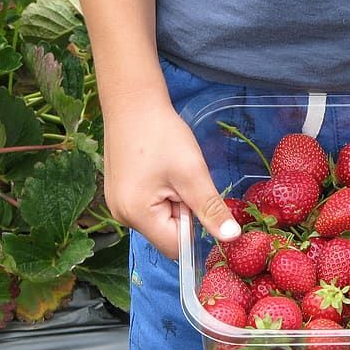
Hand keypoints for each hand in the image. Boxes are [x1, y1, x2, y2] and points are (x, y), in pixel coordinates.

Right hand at [103, 90, 239, 258]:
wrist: (132, 102)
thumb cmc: (161, 134)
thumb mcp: (192, 173)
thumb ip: (211, 209)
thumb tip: (232, 237)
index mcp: (137, 215)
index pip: (176, 247)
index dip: (195, 230)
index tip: (201, 201)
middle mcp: (122, 216)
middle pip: (167, 234)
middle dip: (184, 213)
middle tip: (185, 181)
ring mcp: (118, 205)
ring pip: (161, 220)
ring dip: (175, 203)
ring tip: (173, 173)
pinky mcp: (120, 194)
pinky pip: (150, 207)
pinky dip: (164, 195)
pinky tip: (162, 172)